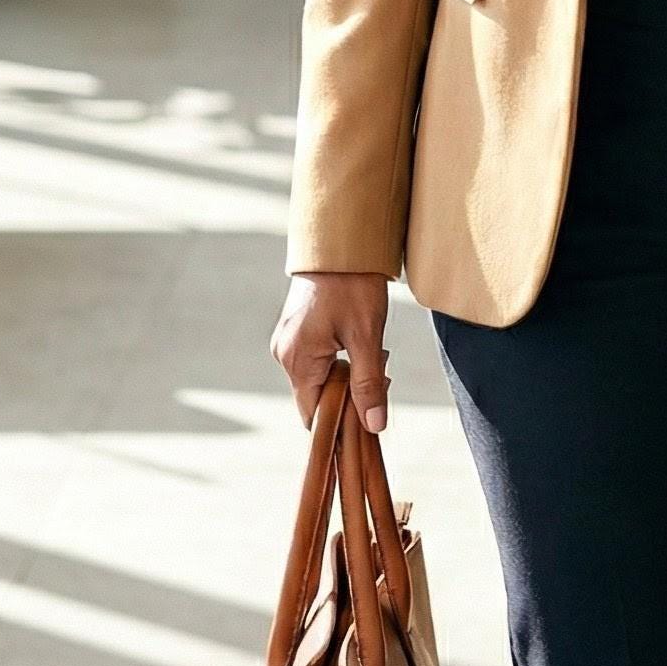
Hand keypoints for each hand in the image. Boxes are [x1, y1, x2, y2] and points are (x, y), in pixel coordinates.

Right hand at [271, 271, 389, 431]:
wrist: (343, 239)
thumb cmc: (354, 284)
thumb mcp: (366, 336)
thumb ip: (368, 384)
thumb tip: (374, 426)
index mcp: (296, 359)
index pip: (313, 415)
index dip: (341, 423)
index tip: (370, 416)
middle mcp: (284, 353)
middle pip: (316, 396)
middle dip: (350, 394)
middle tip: (382, 374)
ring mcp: (288, 339)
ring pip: (319, 377)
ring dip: (347, 375)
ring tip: (374, 352)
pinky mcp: (297, 328)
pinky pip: (317, 359)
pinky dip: (339, 359)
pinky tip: (360, 342)